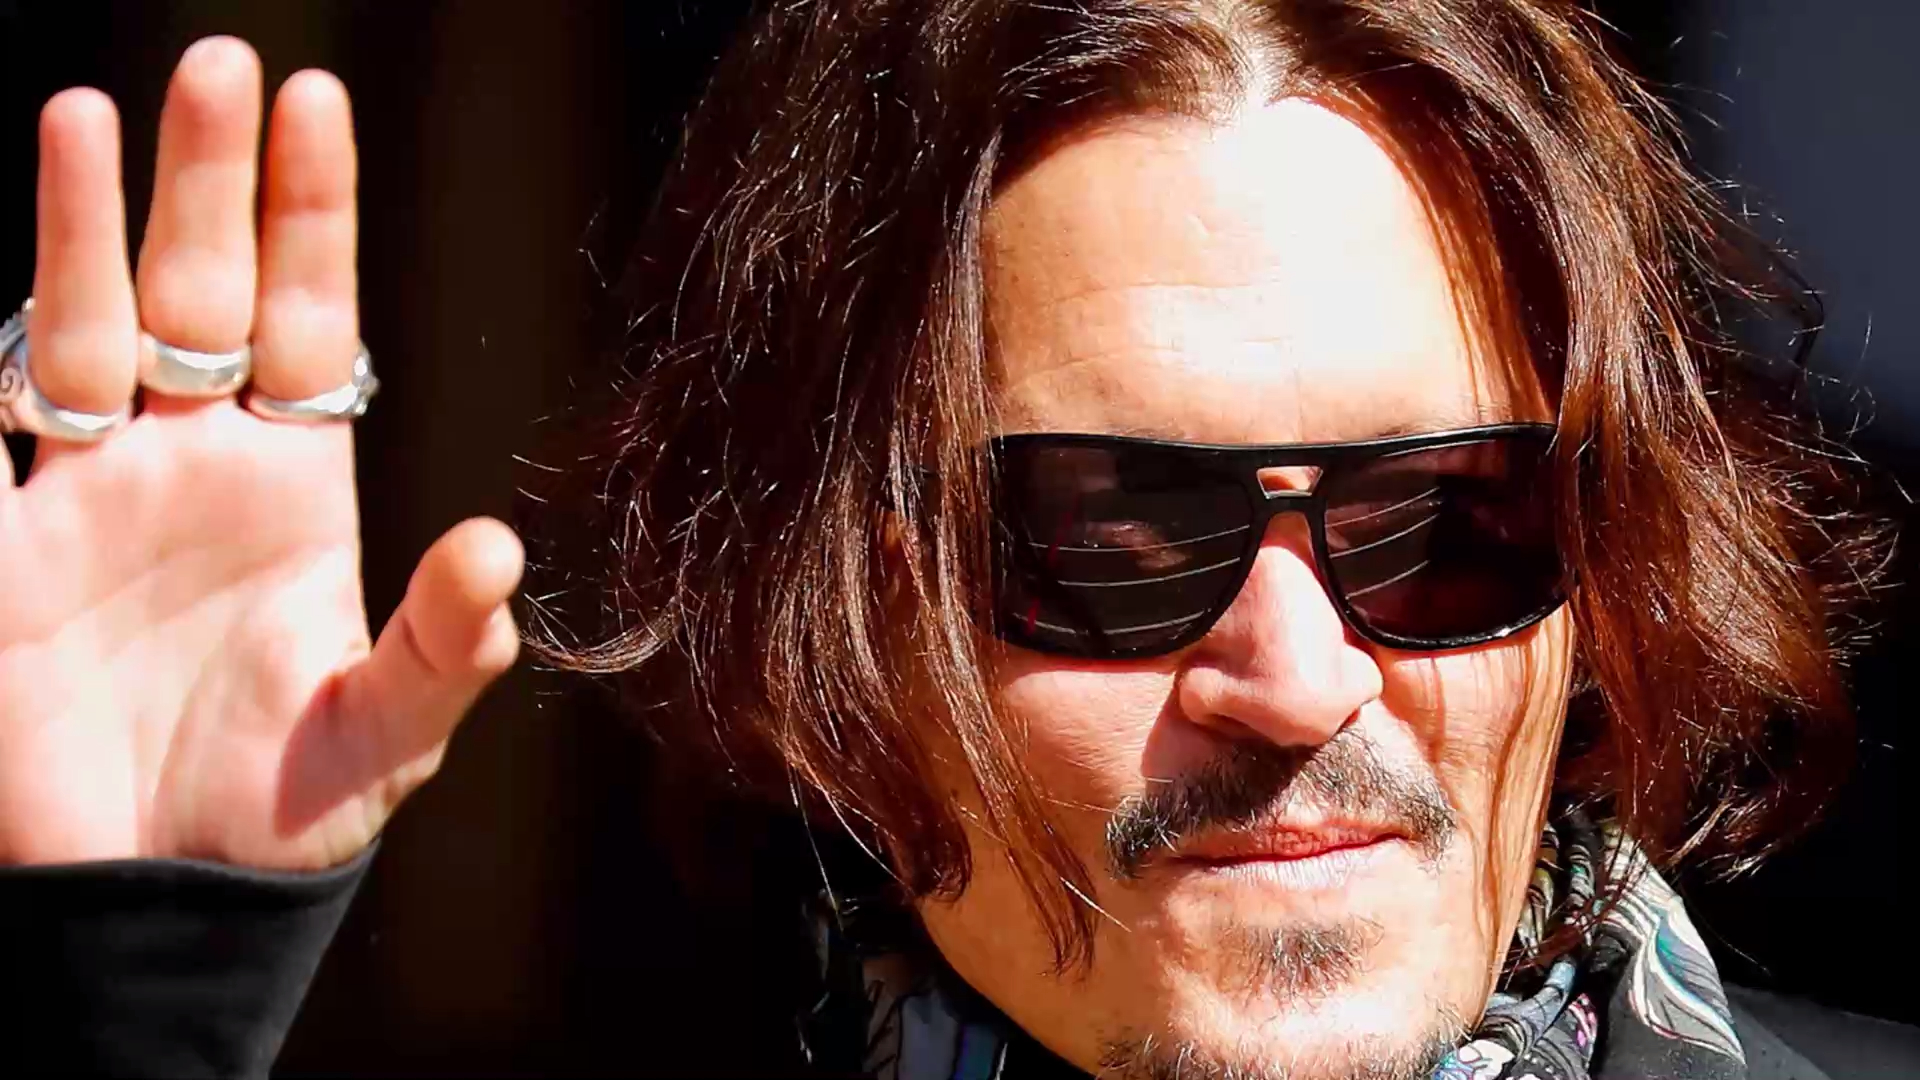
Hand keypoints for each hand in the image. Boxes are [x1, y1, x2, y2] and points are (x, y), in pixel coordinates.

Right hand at [0, 38, 522, 869]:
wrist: (164, 906)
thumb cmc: (283, 825)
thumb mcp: (388, 737)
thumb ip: (442, 645)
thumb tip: (499, 551)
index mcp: (296, 490)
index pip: (305, 323)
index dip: (308, 217)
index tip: (318, 104)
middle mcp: (190, 473)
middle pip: (197, 298)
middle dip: (205, 187)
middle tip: (223, 67)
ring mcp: (84, 504)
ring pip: (78, 334)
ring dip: (79, 232)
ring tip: (85, 113)